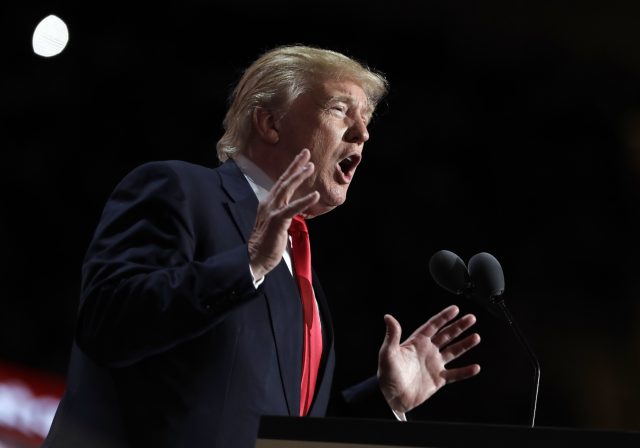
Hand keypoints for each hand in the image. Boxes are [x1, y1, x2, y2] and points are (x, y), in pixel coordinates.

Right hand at [248, 149, 319, 279]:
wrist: (255, 257)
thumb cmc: (266, 242)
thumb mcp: (274, 222)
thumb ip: (282, 212)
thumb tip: (291, 208)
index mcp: (268, 203)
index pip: (281, 182)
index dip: (291, 169)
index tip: (302, 158)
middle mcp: (269, 203)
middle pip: (284, 180)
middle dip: (295, 165)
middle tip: (306, 153)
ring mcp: (272, 211)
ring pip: (286, 189)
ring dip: (299, 176)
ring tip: (311, 167)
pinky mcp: (277, 221)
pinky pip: (292, 208)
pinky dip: (304, 201)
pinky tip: (315, 195)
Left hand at [377, 305, 480, 412]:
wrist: (391, 397)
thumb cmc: (387, 375)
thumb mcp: (388, 353)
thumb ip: (392, 335)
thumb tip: (388, 317)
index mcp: (416, 342)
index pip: (433, 326)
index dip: (444, 317)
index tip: (455, 309)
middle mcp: (427, 351)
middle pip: (446, 335)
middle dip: (459, 326)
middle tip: (471, 318)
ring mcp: (434, 364)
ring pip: (453, 352)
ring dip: (465, 345)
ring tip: (476, 337)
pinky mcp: (438, 379)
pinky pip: (455, 374)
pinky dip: (465, 372)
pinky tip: (475, 367)